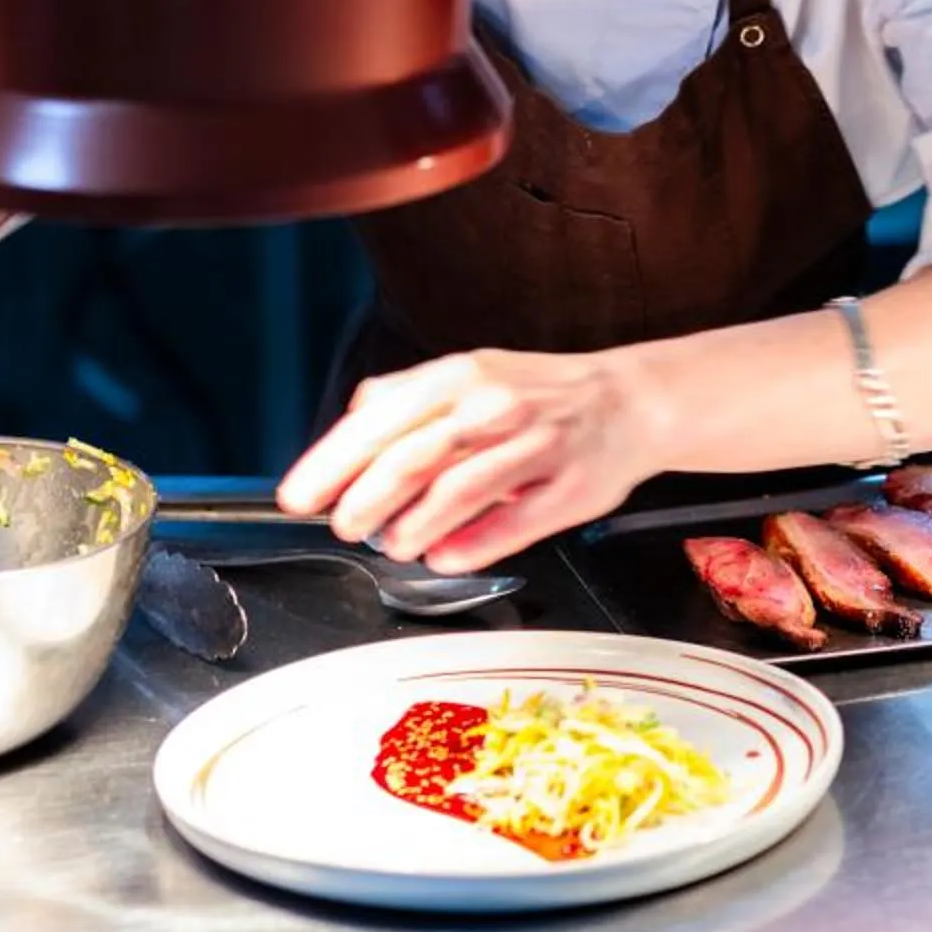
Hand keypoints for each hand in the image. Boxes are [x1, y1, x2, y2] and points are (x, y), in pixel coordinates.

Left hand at [277, 345, 670, 572]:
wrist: (631, 402)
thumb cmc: (541, 395)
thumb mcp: (472, 372)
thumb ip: (410, 395)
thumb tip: (352, 422)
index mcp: (462, 375)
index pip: (381, 418)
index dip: (333, 461)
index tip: (301, 494)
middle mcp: (496, 405)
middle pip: (412, 456)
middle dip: (364, 500)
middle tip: (343, 526)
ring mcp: (535, 446)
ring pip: (457, 492)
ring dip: (412, 528)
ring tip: (393, 545)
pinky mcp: (567, 489)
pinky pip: (512, 525)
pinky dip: (469, 547)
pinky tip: (444, 558)